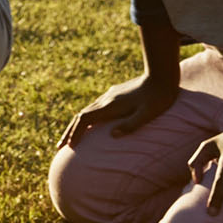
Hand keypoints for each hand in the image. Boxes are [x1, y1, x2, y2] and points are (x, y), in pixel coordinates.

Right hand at [57, 73, 178, 148]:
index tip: (69, 146)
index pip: (84, 119)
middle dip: (70, 132)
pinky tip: (90, 123)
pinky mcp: (115, 94)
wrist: (162, 75)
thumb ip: (131, 125)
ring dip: (77, 125)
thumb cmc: (159, 98)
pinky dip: (86, 118)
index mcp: (111, 106)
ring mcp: (109, 96)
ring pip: (86, 111)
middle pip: (80, 116)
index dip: (75, 133)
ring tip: (72, 138)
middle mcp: (106, 101)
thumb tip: (113, 136)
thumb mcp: (148, 114)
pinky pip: (94, 108)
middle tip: (60, 146)